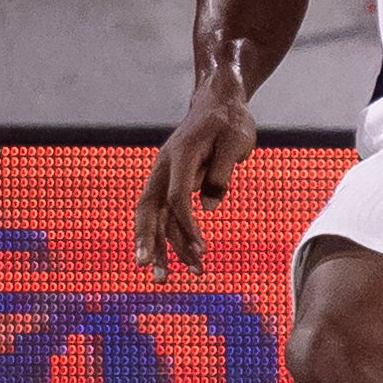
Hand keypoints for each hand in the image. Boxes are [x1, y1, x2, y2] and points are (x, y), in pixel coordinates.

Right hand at [135, 83, 260, 279]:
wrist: (219, 102)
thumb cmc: (230, 121)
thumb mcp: (235, 140)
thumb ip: (222, 172)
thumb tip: (207, 206)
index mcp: (180, 154)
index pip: (176, 196)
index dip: (186, 224)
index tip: (201, 250)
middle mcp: (164, 167)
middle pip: (148, 208)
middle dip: (146, 241)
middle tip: (147, 270)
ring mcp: (165, 176)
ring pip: (154, 217)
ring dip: (159, 248)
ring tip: (165, 280)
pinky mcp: (171, 184)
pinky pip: (165, 215)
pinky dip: (172, 238)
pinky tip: (184, 260)